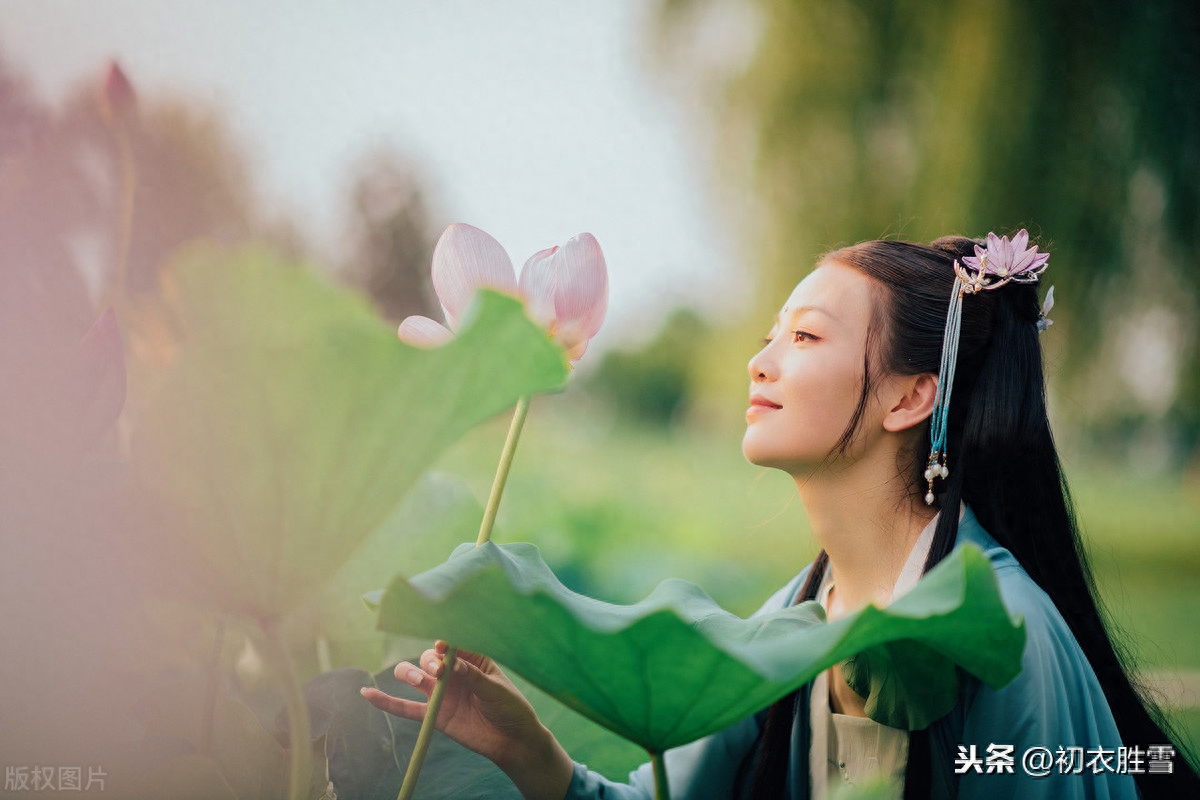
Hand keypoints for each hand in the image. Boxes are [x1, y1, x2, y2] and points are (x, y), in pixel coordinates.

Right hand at [360, 641, 574, 799]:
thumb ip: (473, 676)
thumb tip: (452, 664)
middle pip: (428, 658)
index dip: (443, 642)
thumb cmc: (510, 707)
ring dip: (410, 673)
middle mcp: (453, 673)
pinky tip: (367, 694)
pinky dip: (386, 702)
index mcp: (471, 658)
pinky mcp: (434, 715)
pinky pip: (406, 708)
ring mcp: (441, 693)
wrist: (512, 741)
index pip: (450, 643)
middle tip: (438, 670)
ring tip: (418, 679)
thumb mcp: (495, 689)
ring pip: (414, 677)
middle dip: (429, 661)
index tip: (442, 645)